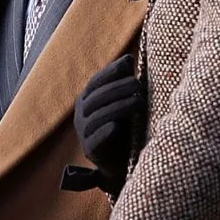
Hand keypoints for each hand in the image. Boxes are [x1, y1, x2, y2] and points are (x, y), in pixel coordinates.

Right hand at [68, 54, 143, 197]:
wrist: (120, 162)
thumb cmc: (123, 126)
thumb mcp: (123, 102)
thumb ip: (123, 82)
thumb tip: (128, 57)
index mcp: (87, 99)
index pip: (95, 82)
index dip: (110, 71)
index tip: (127, 63)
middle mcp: (81, 114)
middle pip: (97, 98)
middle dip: (118, 88)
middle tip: (138, 84)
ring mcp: (83, 133)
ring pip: (98, 117)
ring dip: (118, 107)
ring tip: (138, 101)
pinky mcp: (90, 150)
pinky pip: (95, 140)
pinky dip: (105, 132)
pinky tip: (116, 126)